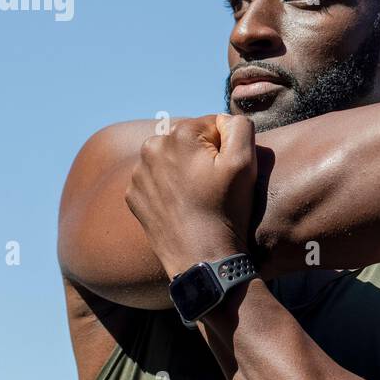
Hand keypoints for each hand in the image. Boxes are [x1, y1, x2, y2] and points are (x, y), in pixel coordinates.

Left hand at [124, 114, 257, 279]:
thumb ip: (239, 125)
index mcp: (179, 134)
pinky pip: (156, 180)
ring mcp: (138, 173)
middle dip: (203, 156)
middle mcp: (152, 147)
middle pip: (189, 140)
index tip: (227, 173)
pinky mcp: (133, 194)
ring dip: (185, 170)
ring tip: (198, 197)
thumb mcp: (245, 161)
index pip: (213, 125)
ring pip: (171, 159)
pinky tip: (183, 206)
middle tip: (214, 187)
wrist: (201, 258)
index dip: (227, 147)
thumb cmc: (226, 210)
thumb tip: (224, 121)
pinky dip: (169, 188)